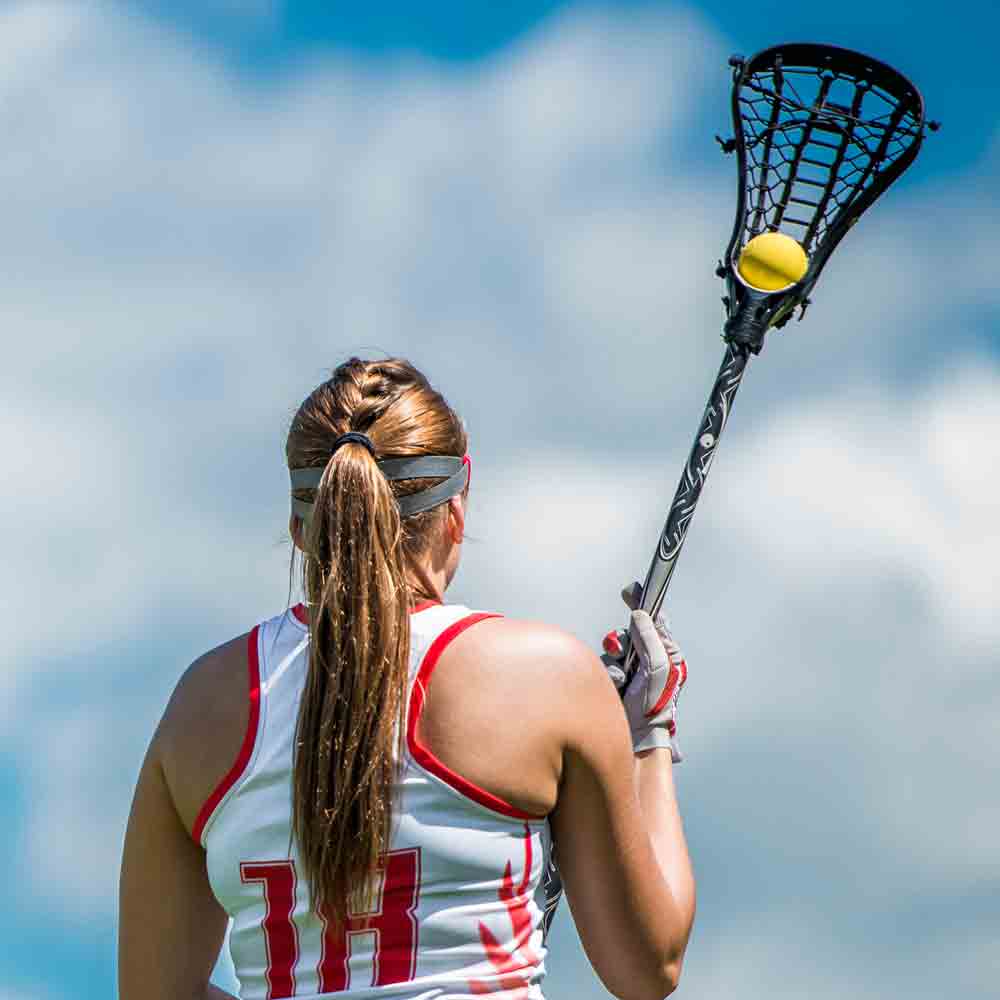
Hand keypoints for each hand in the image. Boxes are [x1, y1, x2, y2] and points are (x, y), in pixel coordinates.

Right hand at [601, 583, 687, 761]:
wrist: (636, 738)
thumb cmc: (655, 707)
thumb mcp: (658, 667)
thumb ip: (648, 639)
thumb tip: (639, 615)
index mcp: (668, 653)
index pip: (655, 621)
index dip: (643, 604)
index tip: (630, 590)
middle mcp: (649, 659)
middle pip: (628, 632)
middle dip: (622, 641)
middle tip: (622, 650)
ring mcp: (631, 669)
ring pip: (614, 648)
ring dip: (616, 663)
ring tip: (624, 682)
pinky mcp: (616, 679)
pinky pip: (605, 664)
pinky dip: (609, 674)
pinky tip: (616, 688)